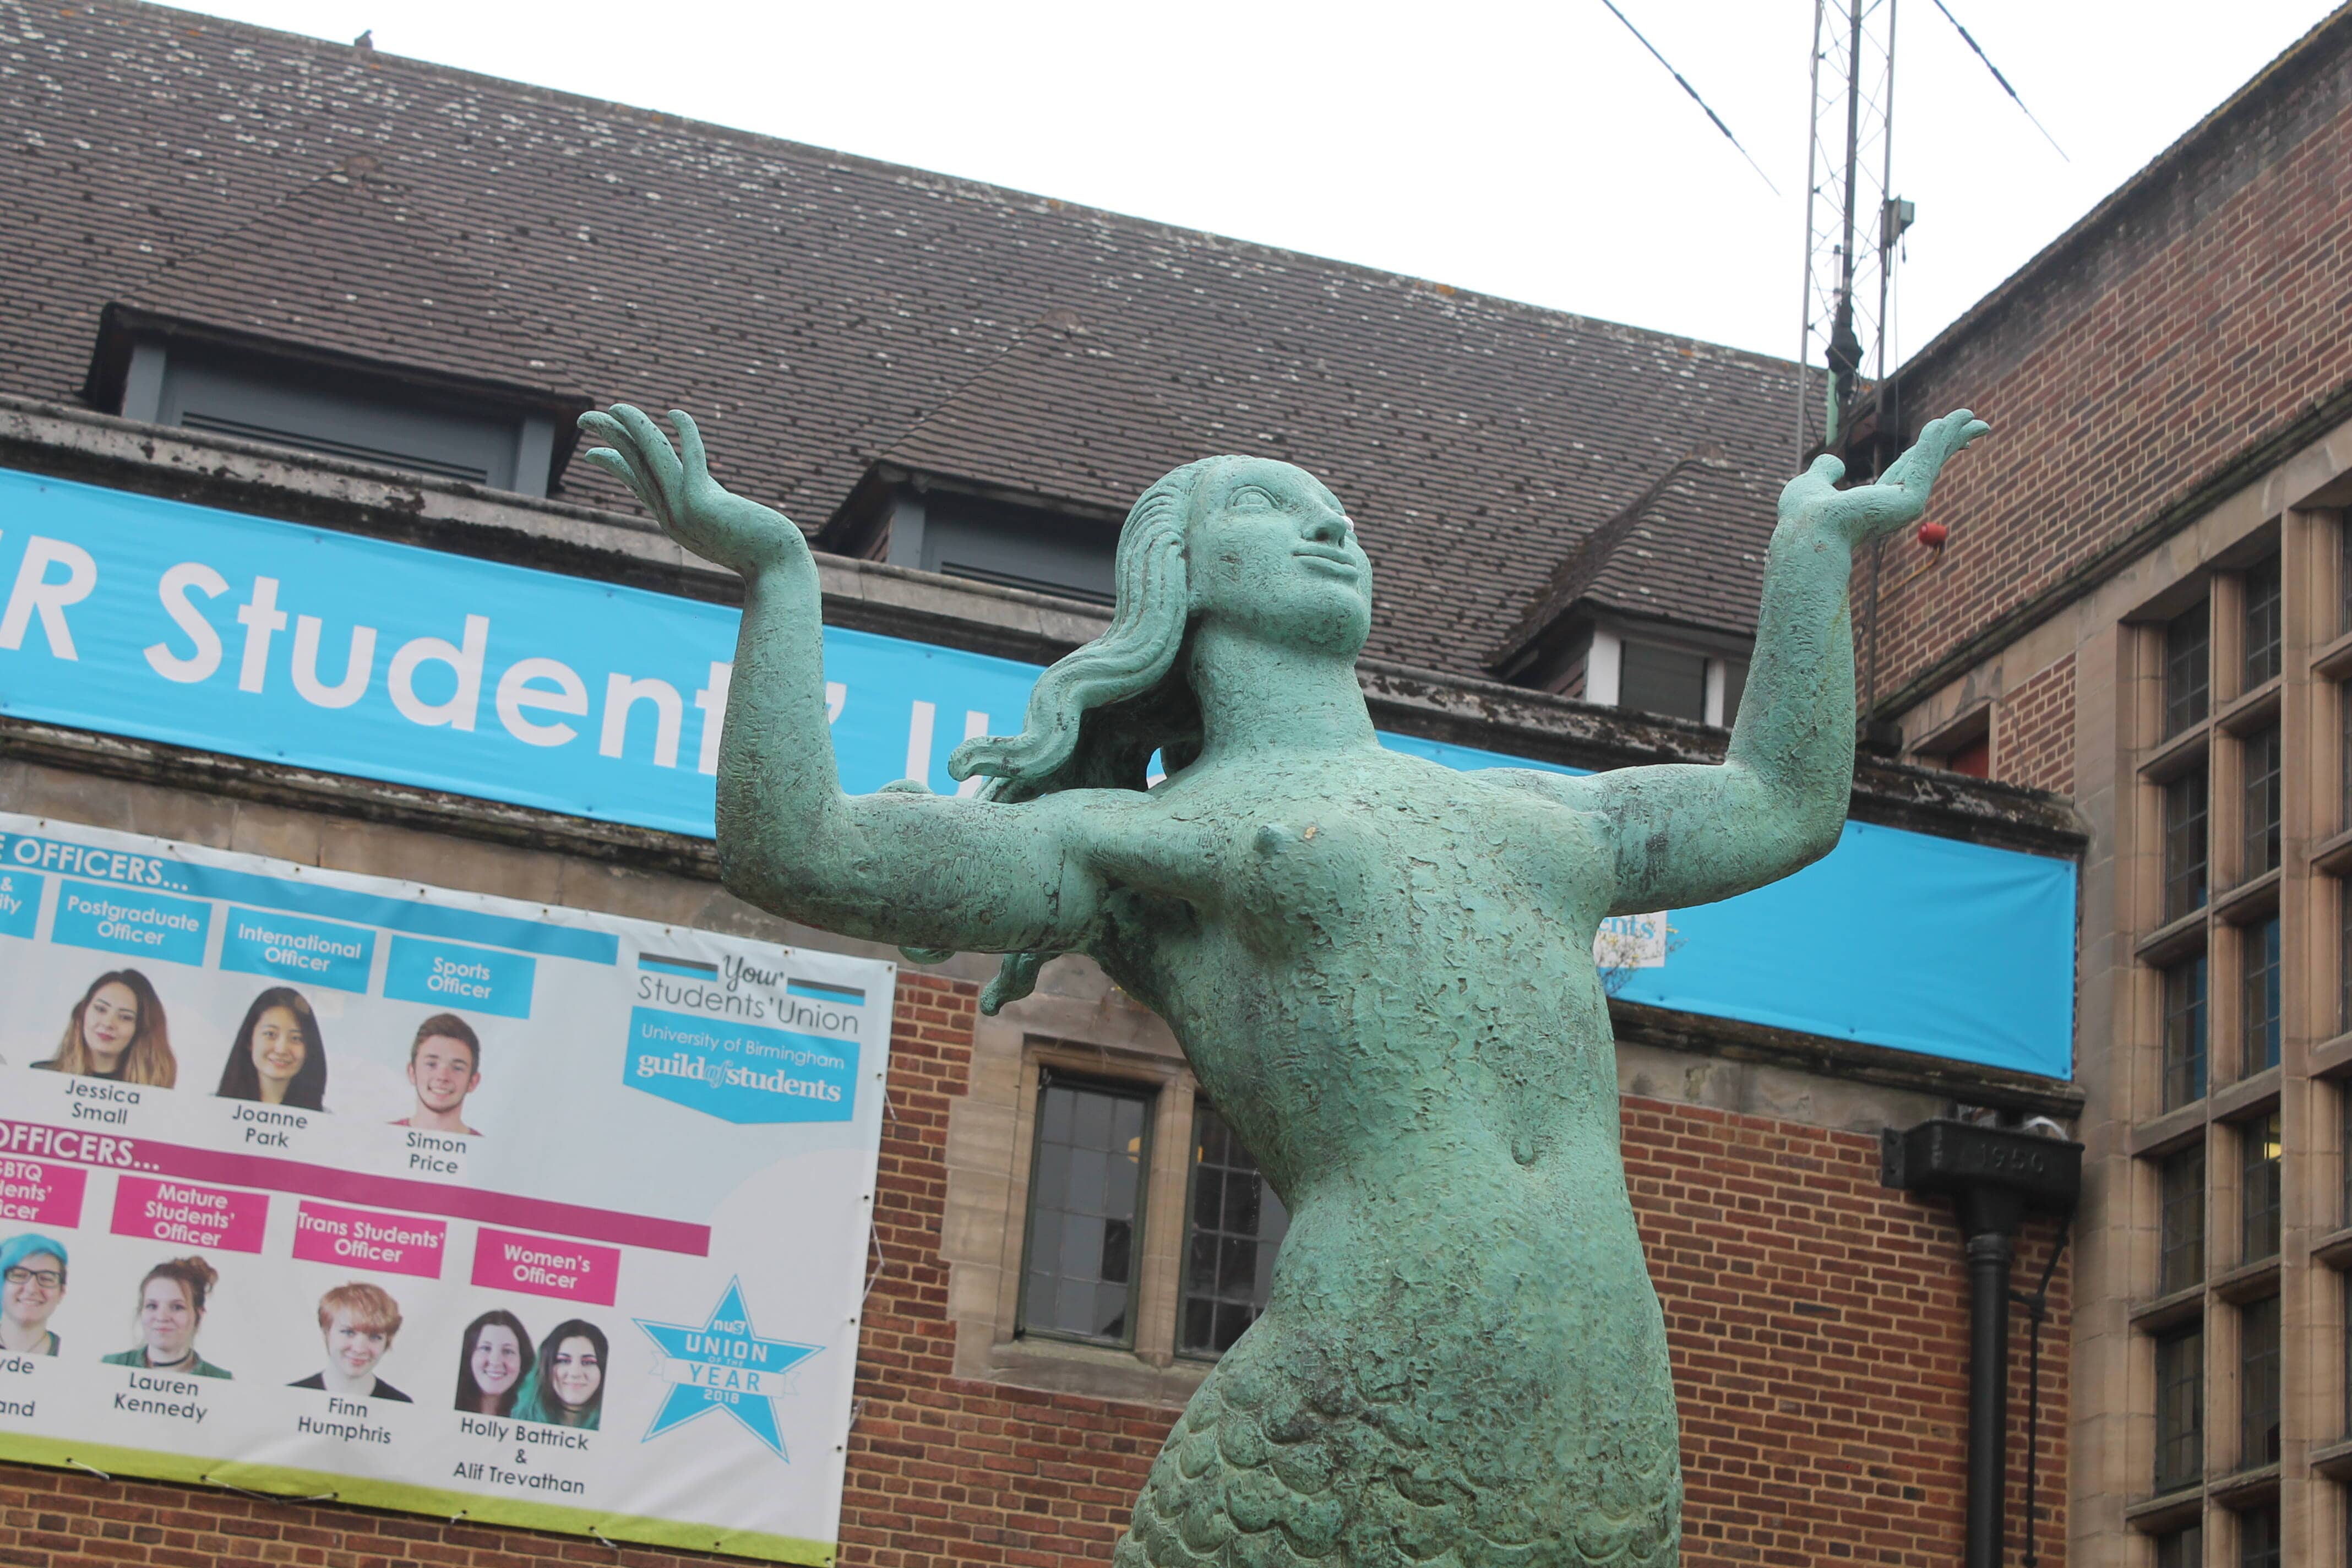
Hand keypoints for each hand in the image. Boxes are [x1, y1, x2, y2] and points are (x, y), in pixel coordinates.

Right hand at [578, 404, 809, 576]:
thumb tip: (704, 496)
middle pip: (634, 465)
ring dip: (633, 429)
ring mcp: (684, 509)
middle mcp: (671, 514)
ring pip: (652, 458)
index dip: (613, 464)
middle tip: (584, 418)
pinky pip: (692, 458)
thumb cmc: (758, 549)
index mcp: (672, 519)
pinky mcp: (704, 503)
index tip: (592, 452)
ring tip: (616, 408)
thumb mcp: (723, 525)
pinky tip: (677, 413)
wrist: (777, 569)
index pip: (635, 483)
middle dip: (610, 439)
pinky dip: (685, 433)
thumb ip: (709, 506)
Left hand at [1776, 408, 1990, 547]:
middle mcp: (1895, 504)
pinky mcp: (1908, 502)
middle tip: (1980, 424)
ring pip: (1932, 461)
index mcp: (1877, 500)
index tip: (1943, 431)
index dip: (1928, 449)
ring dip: (1953, 437)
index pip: (1909, 468)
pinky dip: (1935, 444)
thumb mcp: (1812, 483)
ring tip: (1974, 418)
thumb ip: (1824, 471)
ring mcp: (1904, 505)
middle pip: (1930, 462)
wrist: (1807, 530)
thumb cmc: (1805, 516)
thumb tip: (1832, 463)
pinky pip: (1923, 465)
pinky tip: (1943, 423)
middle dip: (1954, 441)